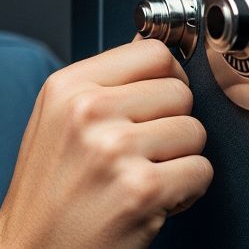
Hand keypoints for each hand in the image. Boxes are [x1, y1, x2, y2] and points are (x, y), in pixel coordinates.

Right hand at [0, 38, 211, 247]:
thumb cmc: (48, 191)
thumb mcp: (57, 119)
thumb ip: (104, 83)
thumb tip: (155, 51)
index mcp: (68, 87)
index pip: (153, 52)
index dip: (167, 77)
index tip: (159, 97)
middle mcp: (89, 112)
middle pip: (180, 91)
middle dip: (172, 122)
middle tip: (143, 150)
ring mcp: (116, 149)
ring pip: (195, 131)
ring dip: (180, 159)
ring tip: (144, 174)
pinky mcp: (142, 189)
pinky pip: (201, 171)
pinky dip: (187, 191)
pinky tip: (154, 198)